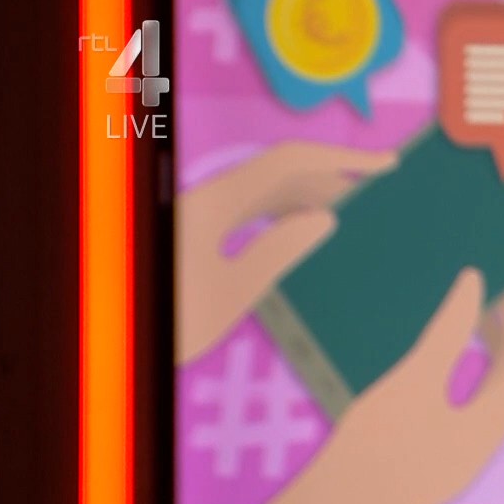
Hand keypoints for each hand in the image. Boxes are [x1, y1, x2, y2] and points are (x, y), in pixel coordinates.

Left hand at [177, 141, 396, 363]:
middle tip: (376, 201)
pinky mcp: (196, 233)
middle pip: (278, 173)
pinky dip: (283, 216)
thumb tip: (325, 218)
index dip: (341, 158)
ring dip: (308, 198)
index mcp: (216, 202)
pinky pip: (249, 211)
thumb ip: (280, 251)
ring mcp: (200, 214)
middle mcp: (207, 199)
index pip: (289, 161)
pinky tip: (304, 236)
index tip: (385, 166)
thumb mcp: (233, 294)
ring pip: (264, 192)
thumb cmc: (172, 322)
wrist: (118, 345)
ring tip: (349, 218)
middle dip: (331, 180)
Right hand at [303, 241, 503, 503]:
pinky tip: (462, 326)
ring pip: (502, 373)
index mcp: (494, 419)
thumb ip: (448, 331)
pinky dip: (479, 353)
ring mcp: (471, 439)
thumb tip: (476, 281)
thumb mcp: (410, 380)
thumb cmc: (369, 446)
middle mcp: (492, 430)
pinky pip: (479, 387)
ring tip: (498, 279)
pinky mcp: (448, 442)